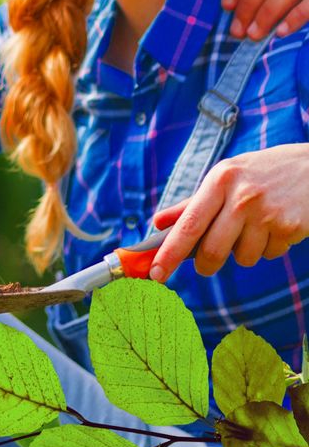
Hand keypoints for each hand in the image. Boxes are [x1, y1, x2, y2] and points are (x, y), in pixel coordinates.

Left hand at [147, 144, 308, 281]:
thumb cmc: (260, 173)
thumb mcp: (225, 177)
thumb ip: (192, 203)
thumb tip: (158, 223)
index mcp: (220, 180)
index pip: (189, 223)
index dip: (170, 252)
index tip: (156, 272)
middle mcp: (242, 197)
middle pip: (212, 250)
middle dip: (205, 265)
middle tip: (205, 265)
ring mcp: (268, 213)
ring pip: (243, 258)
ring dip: (243, 252)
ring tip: (253, 228)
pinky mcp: (291, 228)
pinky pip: (269, 254)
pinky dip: (268, 248)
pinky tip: (275, 226)